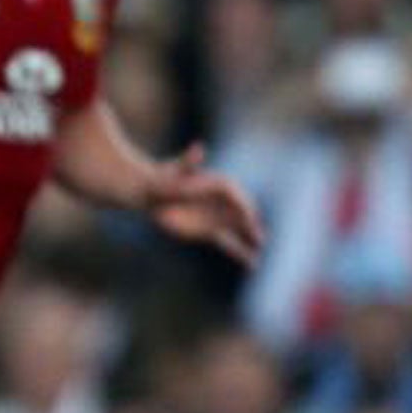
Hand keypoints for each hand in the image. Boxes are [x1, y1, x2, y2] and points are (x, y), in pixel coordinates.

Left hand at [147, 143, 265, 266]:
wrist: (150, 193)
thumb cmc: (164, 178)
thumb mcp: (175, 169)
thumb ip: (189, 161)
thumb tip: (199, 149)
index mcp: (221, 185)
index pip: (236, 198)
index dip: (243, 208)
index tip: (248, 217)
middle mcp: (224, 202)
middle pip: (241, 216)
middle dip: (250, 226)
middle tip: (259, 237)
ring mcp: (218, 218)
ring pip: (239, 231)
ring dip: (250, 241)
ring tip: (261, 252)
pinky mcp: (209, 231)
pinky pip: (228, 242)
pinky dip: (240, 252)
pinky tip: (254, 263)